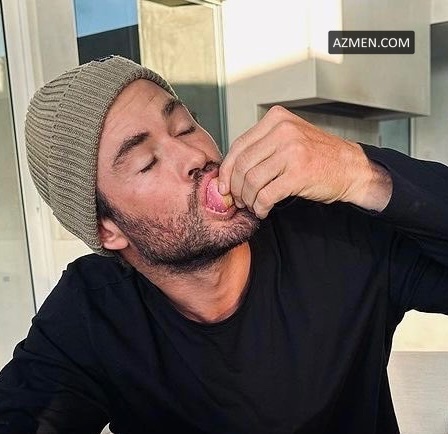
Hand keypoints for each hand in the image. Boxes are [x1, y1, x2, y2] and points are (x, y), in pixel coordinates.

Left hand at [218, 106, 391, 217]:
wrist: (351, 168)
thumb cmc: (317, 156)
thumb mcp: (288, 138)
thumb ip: (261, 147)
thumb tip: (229, 171)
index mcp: (276, 119)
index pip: (238, 146)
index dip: (226, 170)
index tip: (223, 185)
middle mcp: (283, 131)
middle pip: (242, 164)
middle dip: (235, 187)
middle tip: (238, 199)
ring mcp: (292, 151)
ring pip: (252, 181)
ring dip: (248, 199)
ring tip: (252, 205)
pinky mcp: (299, 174)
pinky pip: (266, 195)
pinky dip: (261, 207)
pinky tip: (264, 210)